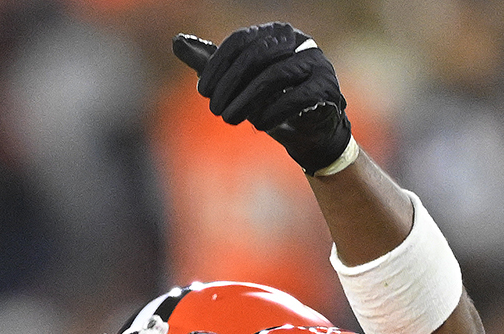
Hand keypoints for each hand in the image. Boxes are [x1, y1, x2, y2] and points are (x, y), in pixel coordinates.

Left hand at [175, 24, 352, 174]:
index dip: (217, 64)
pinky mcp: (327, 86)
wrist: (307, 130)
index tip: (202, 92)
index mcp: (273, 32)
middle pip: (257, 55)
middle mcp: (297, 39)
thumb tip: (176, 41)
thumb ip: (209, 62)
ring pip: (275, 75)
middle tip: (215, 111)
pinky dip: (273, 112)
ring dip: (247, 101)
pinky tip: (259, 126)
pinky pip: (297, 97)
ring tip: (231, 120)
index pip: (240, 40)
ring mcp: (315, 61)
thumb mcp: (236, 82)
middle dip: (230, 85)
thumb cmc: (269, 100)